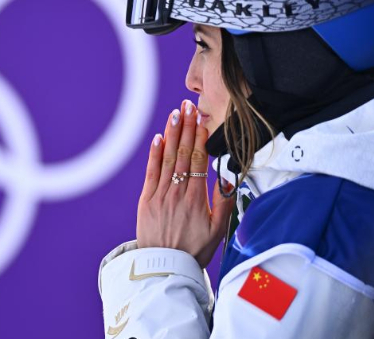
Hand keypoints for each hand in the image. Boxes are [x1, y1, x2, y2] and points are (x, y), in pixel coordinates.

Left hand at [135, 99, 235, 267]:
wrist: (165, 267)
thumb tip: (228, 176)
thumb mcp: (218, 230)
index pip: (198, 162)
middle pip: (182, 154)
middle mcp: (177, 194)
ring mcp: (160, 196)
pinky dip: (153, 154)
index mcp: (196, 200)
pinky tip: (157, 137)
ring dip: (171, 134)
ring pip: (166, 159)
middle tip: (189, 106)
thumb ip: (224, 203)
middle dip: (186, 128)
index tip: (203, 121)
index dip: (200, 139)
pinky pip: (150, 172)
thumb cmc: (194, 250)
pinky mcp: (146, 200)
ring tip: (175, 114)